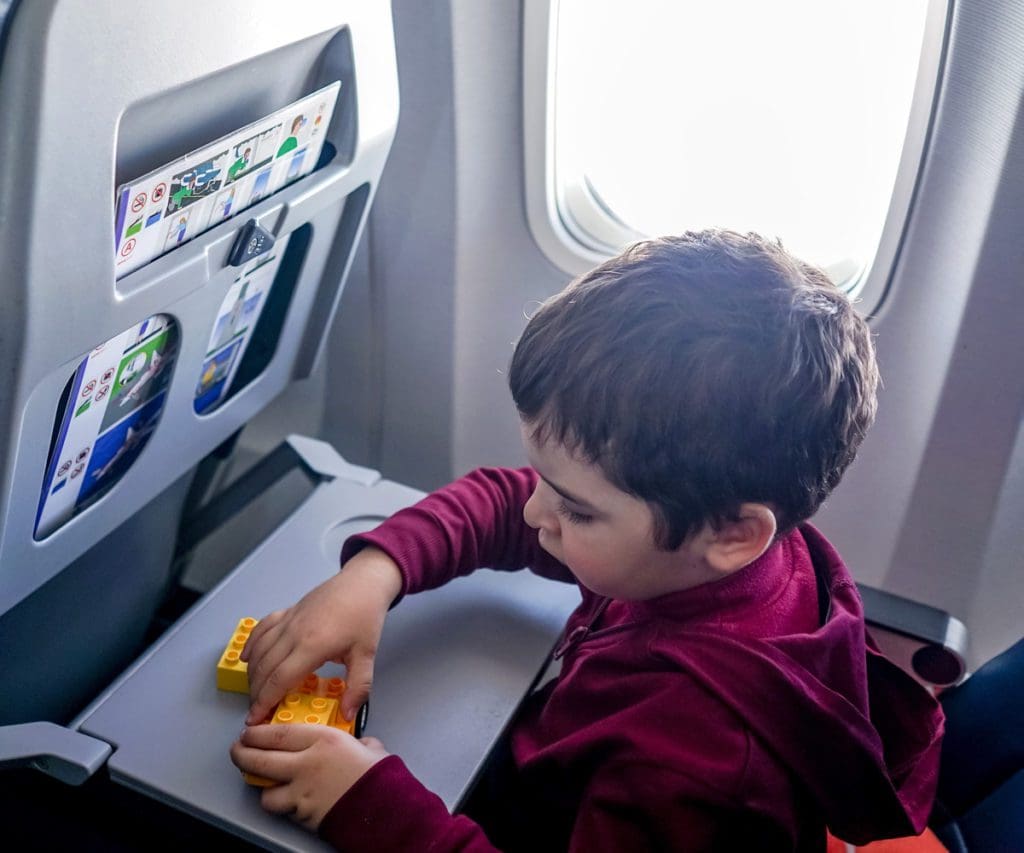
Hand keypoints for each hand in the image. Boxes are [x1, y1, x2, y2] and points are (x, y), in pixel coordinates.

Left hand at [230, 725, 389, 831]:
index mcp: (323, 740)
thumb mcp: (368, 747)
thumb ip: (356, 742)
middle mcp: (307, 764)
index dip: (257, 732)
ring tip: (263, 781)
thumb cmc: (380, 776)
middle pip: (261, 759)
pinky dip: (282, 805)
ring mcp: (302, 792)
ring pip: (265, 791)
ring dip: (261, 786)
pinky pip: (283, 809)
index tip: (249, 731)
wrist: (386, 809)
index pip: (278, 733)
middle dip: (242, 754)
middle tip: (237, 751)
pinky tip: (286, 800)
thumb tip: (359, 744)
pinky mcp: (303, 815)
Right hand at [241, 547, 402, 723]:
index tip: (254, 719)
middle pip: (264, 668)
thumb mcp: (367, 655)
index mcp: (312, 646)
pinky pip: (261, 629)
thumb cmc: (365, 616)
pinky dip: (251, 645)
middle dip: (256, 693)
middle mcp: (294, 633)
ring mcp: (288, 620)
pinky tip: (247, 658)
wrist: (363, 582)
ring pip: (260, 650)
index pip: (279, 680)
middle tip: (256, 711)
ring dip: (252, 673)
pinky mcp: (288, 611)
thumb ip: (358, 687)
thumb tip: (347, 715)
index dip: (264, 702)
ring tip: (254, 692)